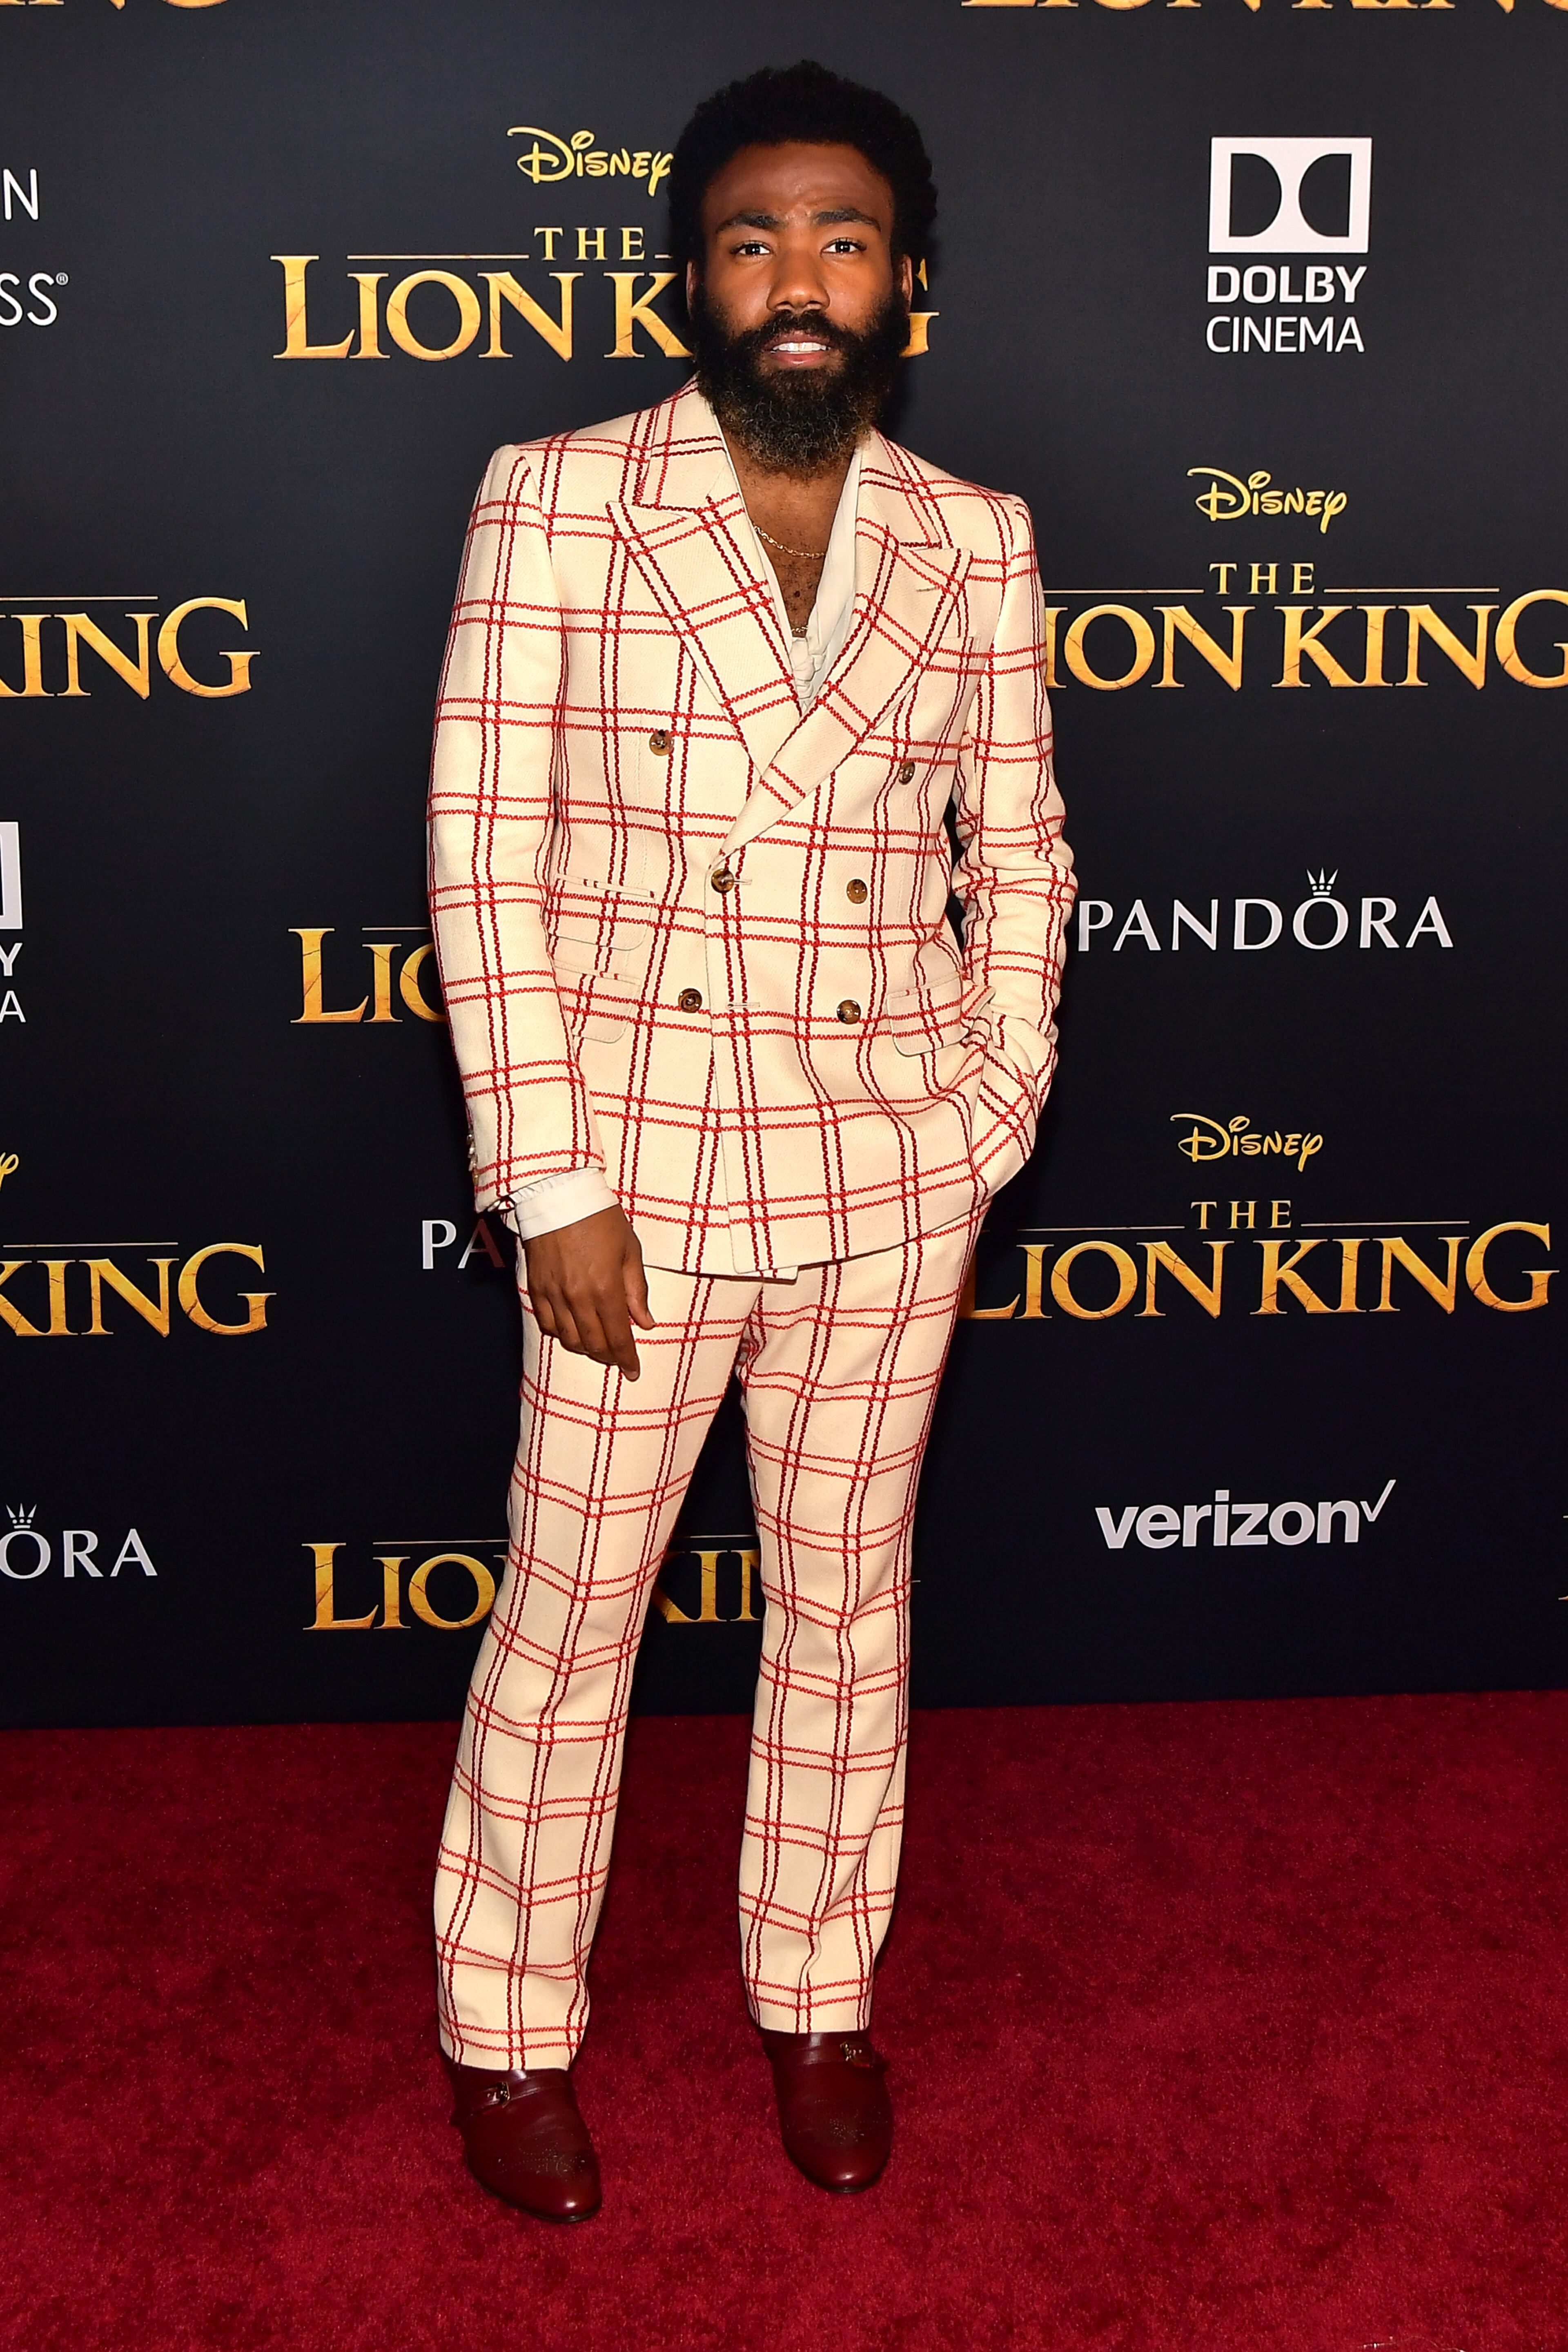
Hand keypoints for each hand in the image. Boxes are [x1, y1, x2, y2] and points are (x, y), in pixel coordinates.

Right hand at [522, 1206, 653, 1379]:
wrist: (558, 1194)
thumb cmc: (599, 1217)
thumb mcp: (629, 1250)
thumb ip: (637, 1290)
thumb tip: (645, 1323)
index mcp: (605, 1288)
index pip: (618, 1337)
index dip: (627, 1359)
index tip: (633, 1372)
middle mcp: (578, 1298)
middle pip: (593, 1345)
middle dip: (609, 1357)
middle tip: (618, 1358)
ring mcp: (554, 1295)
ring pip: (569, 1340)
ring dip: (586, 1349)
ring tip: (597, 1345)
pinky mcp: (536, 1288)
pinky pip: (547, 1324)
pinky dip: (561, 1334)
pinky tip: (571, 1330)